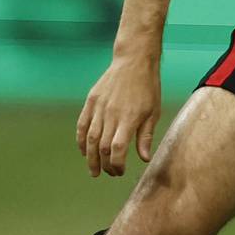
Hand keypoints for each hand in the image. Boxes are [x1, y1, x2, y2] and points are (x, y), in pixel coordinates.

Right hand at [76, 53, 160, 176]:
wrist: (134, 61)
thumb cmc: (148, 87)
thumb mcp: (153, 112)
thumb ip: (146, 136)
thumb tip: (143, 158)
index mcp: (129, 118)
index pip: (118, 149)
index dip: (116, 164)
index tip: (120, 171)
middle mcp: (111, 114)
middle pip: (102, 147)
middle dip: (105, 164)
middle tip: (109, 173)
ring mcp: (99, 107)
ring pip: (89, 138)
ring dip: (90, 157)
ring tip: (94, 170)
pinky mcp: (91, 101)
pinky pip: (82, 124)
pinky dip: (80, 140)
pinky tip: (83, 151)